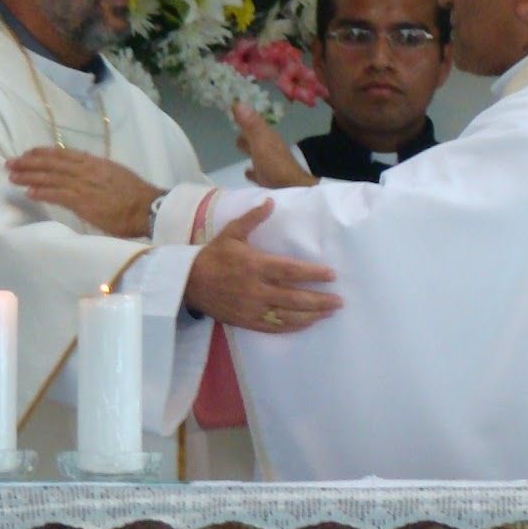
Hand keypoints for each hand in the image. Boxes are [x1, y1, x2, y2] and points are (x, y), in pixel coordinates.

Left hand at [7, 146, 160, 237]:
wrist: (148, 207)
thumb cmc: (136, 195)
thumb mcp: (116, 175)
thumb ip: (98, 172)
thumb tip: (86, 172)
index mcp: (95, 163)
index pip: (64, 154)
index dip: (44, 153)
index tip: (28, 153)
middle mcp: (86, 170)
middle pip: (52, 162)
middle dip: (29, 162)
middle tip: (10, 162)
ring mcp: (84, 185)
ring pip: (51, 177)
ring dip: (29, 176)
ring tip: (13, 176)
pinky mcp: (83, 202)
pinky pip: (58, 194)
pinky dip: (42, 192)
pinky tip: (29, 191)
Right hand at [185, 199, 340, 331]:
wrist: (188, 282)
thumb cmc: (213, 255)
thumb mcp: (231, 233)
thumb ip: (252, 218)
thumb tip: (271, 201)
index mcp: (254, 265)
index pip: (290, 271)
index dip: (312, 274)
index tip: (331, 275)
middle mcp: (255, 289)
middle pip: (294, 298)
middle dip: (319, 300)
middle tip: (339, 300)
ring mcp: (252, 308)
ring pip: (287, 315)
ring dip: (311, 315)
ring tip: (329, 312)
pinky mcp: (247, 321)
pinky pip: (274, 327)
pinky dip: (294, 326)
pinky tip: (308, 323)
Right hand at [233, 102, 316, 187]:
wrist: (292, 190)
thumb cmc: (275, 166)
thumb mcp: (261, 143)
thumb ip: (250, 125)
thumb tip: (238, 102)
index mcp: (268, 138)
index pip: (255, 124)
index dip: (246, 118)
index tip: (234, 110)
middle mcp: (271, 149)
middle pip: (256, 139)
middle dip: (246, 134)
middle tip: (235, 130)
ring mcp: (271, 164)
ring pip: (257, 153)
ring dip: (249, 149)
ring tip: (238, 147)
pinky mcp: (270, 180)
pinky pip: (258, 172)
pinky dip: (252, 170)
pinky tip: (247, 172)